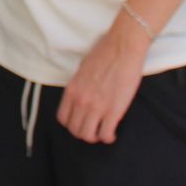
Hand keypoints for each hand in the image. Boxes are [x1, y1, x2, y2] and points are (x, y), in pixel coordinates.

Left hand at [55, 17, 150, 143]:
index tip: (81, 123)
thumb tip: (81, 96)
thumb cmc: (104, 54)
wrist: (123, 48)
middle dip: (84, 133)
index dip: (72, 124)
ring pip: (88, 135)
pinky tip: (113, 133)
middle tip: (93, 129)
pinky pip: (106, 134)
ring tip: (102, 132)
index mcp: (72, 90)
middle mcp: (81, 101)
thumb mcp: (82, 70)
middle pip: (75, 130)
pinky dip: (108, 138)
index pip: (63, 118)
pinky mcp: (113, 111)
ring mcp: (96, 107)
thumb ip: (79, 86)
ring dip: (95, 137)